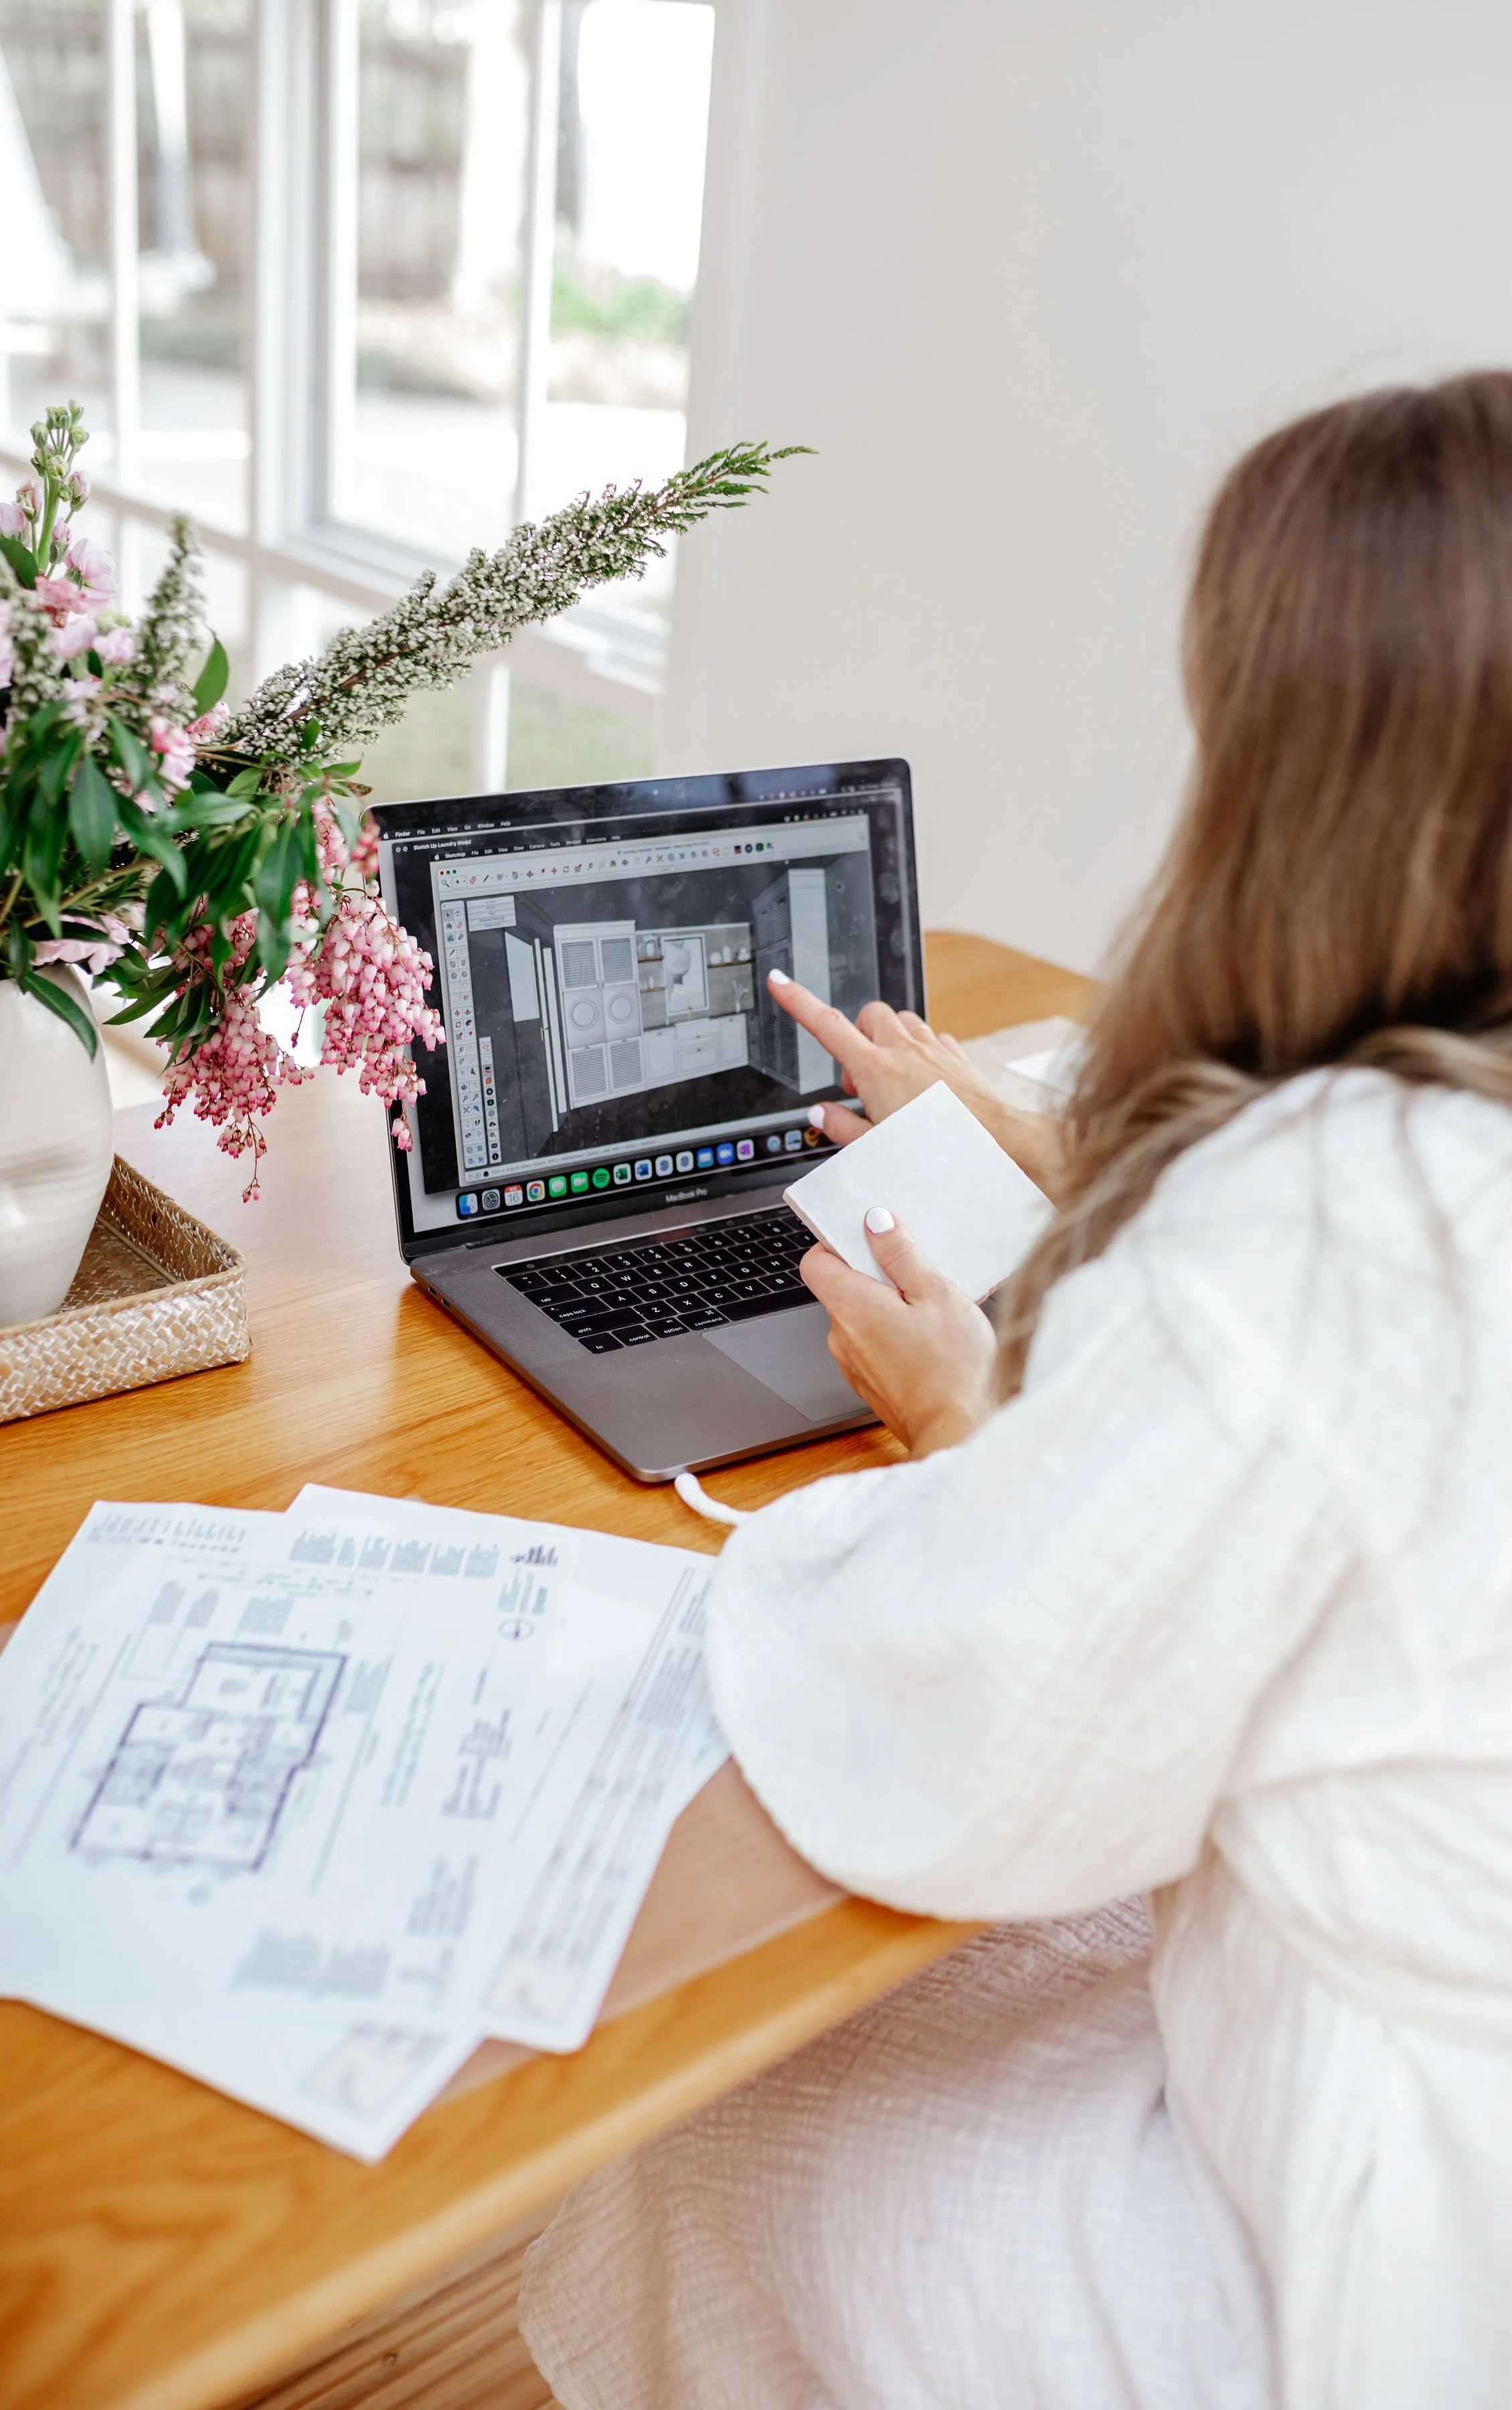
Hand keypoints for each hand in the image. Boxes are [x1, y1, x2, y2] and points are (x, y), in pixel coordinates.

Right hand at [767, 971, 1066, 1199]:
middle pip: (866, 1014)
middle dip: (856, 1034)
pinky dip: (920, 1051)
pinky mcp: (955, 1053)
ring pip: (900, 1021)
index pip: (825, 1025)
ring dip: (888, 1040)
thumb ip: (841, 1126)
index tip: (780, 981)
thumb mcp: (873, 1147)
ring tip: (890, 1079)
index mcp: (874, 1069)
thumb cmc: (934, 1149)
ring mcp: (931, 1047)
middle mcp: (903, 1049)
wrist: (992, 1141)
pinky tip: (922, 1080)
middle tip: (858, 1078)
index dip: (798, 1001)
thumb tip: (820, 1113)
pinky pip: (931, 1037)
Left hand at [800, 1208, 998, 1456]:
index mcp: (850, 1307)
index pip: (815, 1262)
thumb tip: (876, 1222)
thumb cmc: (953, 1369)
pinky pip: (876, 1346)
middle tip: (920, 1277)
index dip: (838, 1244)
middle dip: (878, 1276)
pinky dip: (897, 1336)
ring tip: (933, 1313)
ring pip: (863, 1318)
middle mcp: (842, 1337)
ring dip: (891, 1308)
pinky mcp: (872, 1384)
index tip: (871, 1238)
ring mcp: (854, 1364)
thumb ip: (900, 1254)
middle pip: (844, 1288)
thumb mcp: (935, 1292)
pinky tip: (932, 1342)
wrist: (961, 1433)